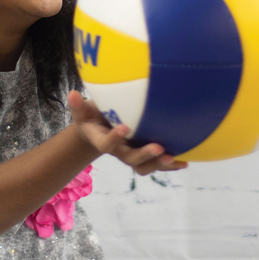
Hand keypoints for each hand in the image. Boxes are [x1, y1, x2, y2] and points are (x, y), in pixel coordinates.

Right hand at [68, 91, 188, 174]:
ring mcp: (133, 155)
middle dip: (145, 154)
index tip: (124, 127)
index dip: (115, 138)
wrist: (100, 129)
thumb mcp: (84, 111)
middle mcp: (119, 151)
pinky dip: (171, 164)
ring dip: (160, 164)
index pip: (106, 145)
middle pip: (130, 159)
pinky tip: (186, 161)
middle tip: (158, 147)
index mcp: (103, 141)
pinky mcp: (145, 156)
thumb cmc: (92, 116)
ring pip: (145, 166)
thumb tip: (72, 93)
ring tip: (173, 157)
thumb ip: (79, 106)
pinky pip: (158, 163)